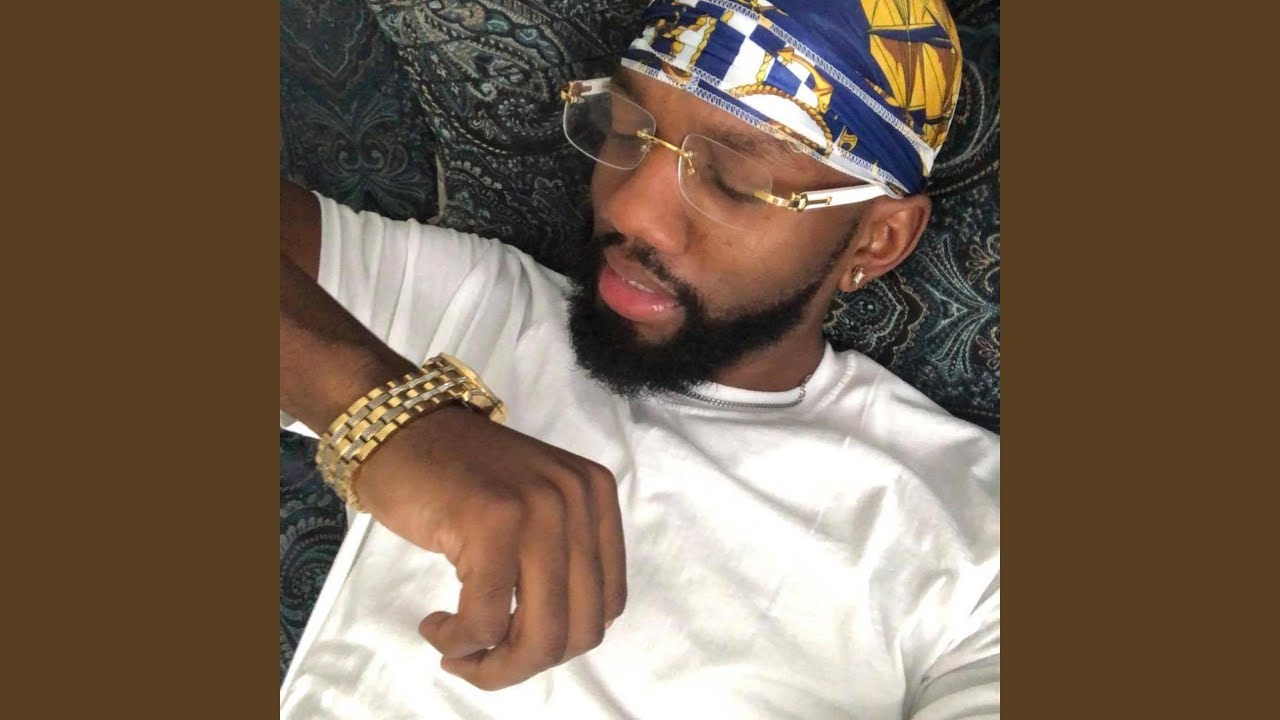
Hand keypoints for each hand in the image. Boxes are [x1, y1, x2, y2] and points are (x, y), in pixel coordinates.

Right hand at [355, 405, 626, 690]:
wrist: (397, 426)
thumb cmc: (454, 477)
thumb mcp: (530, 509)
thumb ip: (558, 559)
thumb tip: (558, 641)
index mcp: (597, 496)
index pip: (607, 605)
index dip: (561, 642)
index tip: (513, 645)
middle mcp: (580, 498)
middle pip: (580, 629)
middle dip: (526, 664)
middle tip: (479, 662)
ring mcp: (540, 508)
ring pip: (539, 636)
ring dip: (493, 665)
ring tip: (456, 650)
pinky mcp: (493, 521)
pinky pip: (486, 620)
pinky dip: (459, 641)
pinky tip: (435, 626)